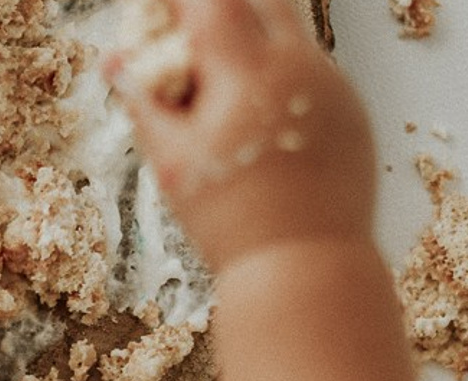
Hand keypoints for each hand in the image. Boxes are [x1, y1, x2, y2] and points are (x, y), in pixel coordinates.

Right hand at [106, 0, 375, 273]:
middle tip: (188, 44)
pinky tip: (258, 123)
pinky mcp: (352, 109)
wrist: (305, 266)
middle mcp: (299, 65)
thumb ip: (143, 101)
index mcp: (249, 73)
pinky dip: (279, 77)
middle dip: (218, 10)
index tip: (158, 17)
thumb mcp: (171, 162)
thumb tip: (115, 61)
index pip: (210, 1)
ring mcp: (333, 84)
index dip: (178, 1)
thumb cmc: (231, 220)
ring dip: (251, 41)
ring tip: (222, 91)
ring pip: (289, 32)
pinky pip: (312, 70)